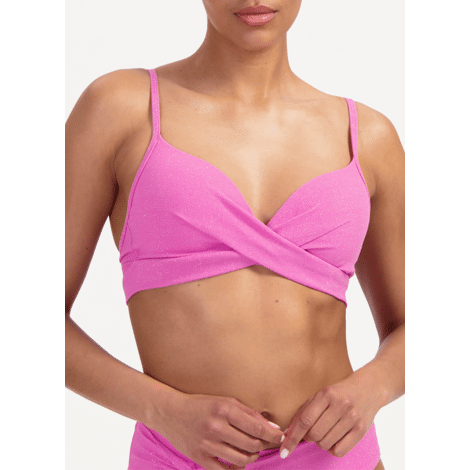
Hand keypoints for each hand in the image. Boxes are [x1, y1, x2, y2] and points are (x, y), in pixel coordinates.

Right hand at [155, 393, 283, 469]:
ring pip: (241, 459)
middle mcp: (216, 427)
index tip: (280, 436)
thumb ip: (248, 413)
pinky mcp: (199, 458)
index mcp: (224, 409)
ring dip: (251, 456)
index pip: (257, 427)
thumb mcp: (225, 401)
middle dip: (262, 445)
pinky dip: (236, 467)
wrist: (171, 412)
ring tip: (251, 450)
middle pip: (252, 444)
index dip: (272, 434)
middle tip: (263, 443)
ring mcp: (207, 444)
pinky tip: (237, 460)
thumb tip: (272, 427)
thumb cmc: (201, 404)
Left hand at [278, 371, 384, 458]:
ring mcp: (352, 418)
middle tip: (312, 431)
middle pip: (314, 434)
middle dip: (308, 437)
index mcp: (326, 394)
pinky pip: (339, 451)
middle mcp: (340, 405)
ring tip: (325, 431)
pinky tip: (334, 438)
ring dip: (320, 442)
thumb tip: (288, 433)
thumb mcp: (320, 395)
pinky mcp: (361, 430)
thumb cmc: (338, 393)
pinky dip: (332, 448)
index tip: (283, 451)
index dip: (292, 438)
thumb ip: (304, 412)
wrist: (368, 388)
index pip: (304, 421)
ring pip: (325, 443)